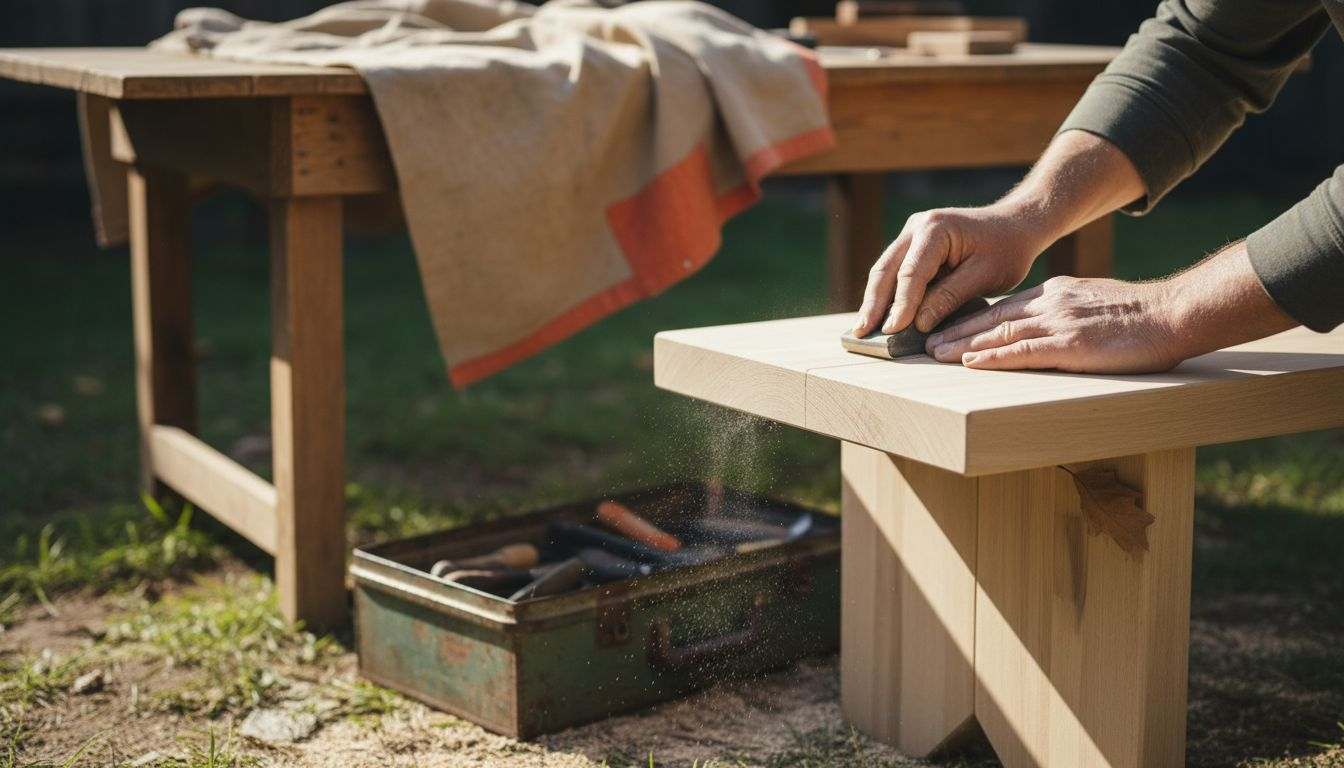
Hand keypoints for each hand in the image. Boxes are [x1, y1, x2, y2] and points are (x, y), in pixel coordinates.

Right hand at [852, 204, 1046, 336]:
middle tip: (861, 332)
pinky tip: (879, 315)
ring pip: (885, 270)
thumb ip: (949, 297)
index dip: (900, 304)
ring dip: (875, 300)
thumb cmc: (1006, 249)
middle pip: (886, 269)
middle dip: (874, 303)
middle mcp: (917, 226)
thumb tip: (918, 323)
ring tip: (863, 328)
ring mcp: (911, 233)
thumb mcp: (984, 276)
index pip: (911, 273)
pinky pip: (895, 271)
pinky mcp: (913, 245)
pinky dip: (887, 293)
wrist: (1015, 225)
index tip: (891, 331)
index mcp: (936, 229)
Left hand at [925, 276, 1184, 372]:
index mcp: (1056, 293)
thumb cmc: (1141, 316)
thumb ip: (1066, 311)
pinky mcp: (1072, 345)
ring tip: (935, 354)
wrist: (1175, 313)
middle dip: (956, 330)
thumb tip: (1045, 326)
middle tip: (926, 343)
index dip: (971, 319)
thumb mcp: (1094, 303)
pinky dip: (992, 358)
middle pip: (992, 318)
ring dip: (963, 345)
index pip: (1003, 306)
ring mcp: (1060, 323)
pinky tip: (970, 363)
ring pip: (999, 333)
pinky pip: (1023, 352)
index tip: (946, 327)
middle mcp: (1051, 304)